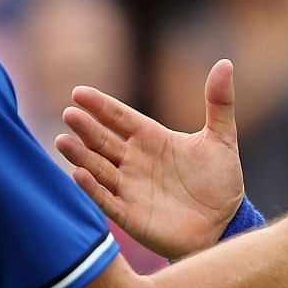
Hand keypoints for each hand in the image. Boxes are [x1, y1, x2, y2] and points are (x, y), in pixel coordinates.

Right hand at [58, 58, 245, 258]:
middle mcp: (135, 160)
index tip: (79, 93)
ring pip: (98, 167)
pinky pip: (106, 199)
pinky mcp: (130, 214)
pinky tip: (78, 174)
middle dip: (86, 128)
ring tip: (62, 141)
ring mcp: (130, 187)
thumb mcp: (222, 139)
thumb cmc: (220, 181)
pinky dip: (92, 188)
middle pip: (103, 140)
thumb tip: (225, 63)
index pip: (120, 117)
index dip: (101, 105)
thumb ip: (219, 103)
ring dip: (80, 155)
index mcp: (152, 138)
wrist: (225, 223)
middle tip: (69, 114)